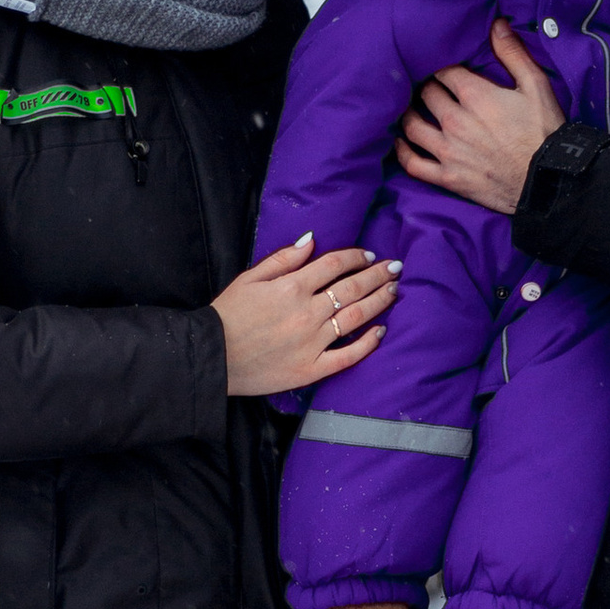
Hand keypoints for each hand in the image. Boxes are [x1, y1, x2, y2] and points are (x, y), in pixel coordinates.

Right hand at [213, 235, 397, 394]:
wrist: (213, 357)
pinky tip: (381, 332)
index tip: (369, 256)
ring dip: (379, 301)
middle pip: (352, 288)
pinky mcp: (311, 369)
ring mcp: (312, 342)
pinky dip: (367, 344)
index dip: (355, 258)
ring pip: (356, 317)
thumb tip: (311, 240)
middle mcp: (307, 312)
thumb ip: (282, 259)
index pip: (334, 265)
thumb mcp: (250, 278)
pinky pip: (347, 356)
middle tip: (396, 268)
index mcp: (292, 287)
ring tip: (395, 291)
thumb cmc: (228, 315)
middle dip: (378, 276)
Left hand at [395, 19, 564, 213]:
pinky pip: (412, 163)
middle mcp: (455, 121)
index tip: (447, 71)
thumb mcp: (536, 86)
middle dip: (428, 88)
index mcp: (475, 95)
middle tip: (432, 88)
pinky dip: (402, 151)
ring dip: (409, 113)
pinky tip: (401, 142)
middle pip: (426, 94)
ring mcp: (448, 151)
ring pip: (411, 125)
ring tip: (412, 109)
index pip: (443, 71)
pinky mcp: (447, 177)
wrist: (549, 183)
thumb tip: (496, 23)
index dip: (444, 68)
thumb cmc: (545, 132)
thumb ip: (513, 53)